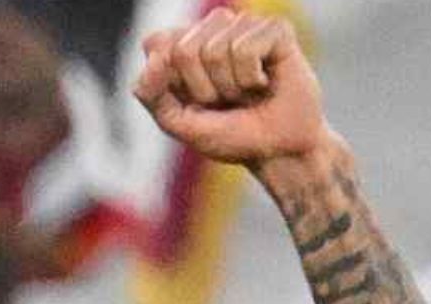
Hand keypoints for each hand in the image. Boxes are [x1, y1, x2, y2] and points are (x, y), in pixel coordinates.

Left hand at [133, 10, 330, 165]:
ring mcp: (244, 24)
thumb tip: (154, 58)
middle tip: (225, 101)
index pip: (156, 43)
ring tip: (246, 93)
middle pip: (184, 50)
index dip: (172, 82)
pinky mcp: (274, 28)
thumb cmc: (230, 135)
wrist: (277, 151)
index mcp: (183, 43)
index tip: (194, 102)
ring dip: (230, 87)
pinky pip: (245, 49)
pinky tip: (265, 83)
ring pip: (215, 50)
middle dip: (203, 89)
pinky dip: (251, 79)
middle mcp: (212, 28)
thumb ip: (152, 95)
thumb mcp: (180, 123)